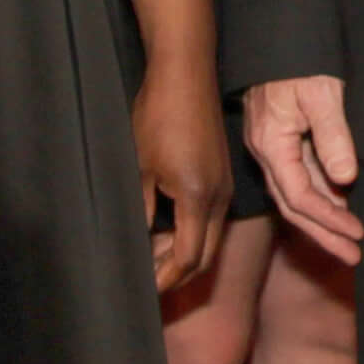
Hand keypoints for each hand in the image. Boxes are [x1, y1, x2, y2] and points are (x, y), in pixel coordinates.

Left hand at [136, 60, 231, 294]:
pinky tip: (165, 228)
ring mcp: (224, 186)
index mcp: (199, 198)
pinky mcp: (221, 175)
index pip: (189, 258)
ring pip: (209, 237)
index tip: (144, 289)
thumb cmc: (159, 116)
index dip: (165, 278)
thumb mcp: (140, 169)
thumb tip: (139, 243)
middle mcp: (219, 197)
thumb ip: (142, 211)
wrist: (185, 75)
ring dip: (183, 252)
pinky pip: (211, 218)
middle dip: (177, 272)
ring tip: (151, 256)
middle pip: (205, 256)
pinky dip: (190, 231)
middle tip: (147, 279)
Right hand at [245, 76, 363, 264]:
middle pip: (293, 205)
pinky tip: (337, 204)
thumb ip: (333, 136)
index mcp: (271, 143)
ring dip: (322, 218)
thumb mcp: (322, 94)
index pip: (299, 196)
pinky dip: (318, 195)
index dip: (329, 219)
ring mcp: (270, 147)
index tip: (356, 233)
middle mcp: (265, 151)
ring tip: (349, 239)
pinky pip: (297, 176)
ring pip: (295, 194)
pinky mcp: (278, 140)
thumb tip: (344, 179)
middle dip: (324, 233)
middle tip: (353, 256)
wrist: (280, 34)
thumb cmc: (299, 60)